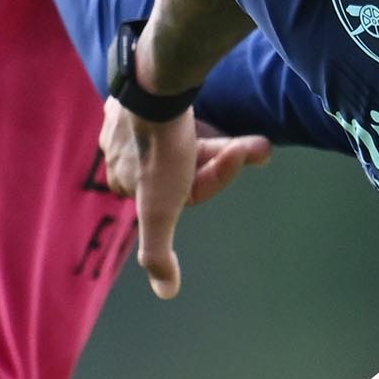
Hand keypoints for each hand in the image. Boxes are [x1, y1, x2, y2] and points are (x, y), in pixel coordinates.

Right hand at [99, 100, 272, 269]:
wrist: (155, 85)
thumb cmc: (160, 150)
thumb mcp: (161, 208)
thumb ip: (158, 252)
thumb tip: (166, 293)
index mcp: (126, 184)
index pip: (182, 192)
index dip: (214, 180)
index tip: (237, 160)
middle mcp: (120, 156)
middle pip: (185, 167)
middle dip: (224, 159)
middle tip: (258, 147)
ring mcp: (127, 124)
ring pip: (184, 141)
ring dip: (222, 142)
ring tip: (254, 139)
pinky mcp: (137, 95)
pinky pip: (172, 114)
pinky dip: (196, 118)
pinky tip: (206, 111)